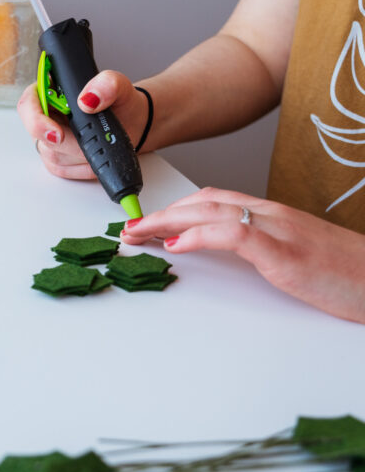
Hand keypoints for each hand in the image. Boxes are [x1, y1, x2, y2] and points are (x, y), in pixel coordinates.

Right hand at [16, 70, 149, 178]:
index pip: (27, 104)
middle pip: (39, 136)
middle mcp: (45, 115)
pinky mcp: (56, 160)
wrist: (130, 124)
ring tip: (99, 143)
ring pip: (53, 155)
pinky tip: (94, 156)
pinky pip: (63, 170)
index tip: (57, 132)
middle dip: (68, 142)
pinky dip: (82, 167)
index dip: (36, 119)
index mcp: (51, 91)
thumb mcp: (119, 86)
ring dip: (79, 154)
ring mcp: (48, 140)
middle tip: (88, 141)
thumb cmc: (120, 103)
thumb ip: (107, 84)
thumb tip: (88, 99)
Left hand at [120, 187, 364, 323]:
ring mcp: (277, 229)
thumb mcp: (293, 254)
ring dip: (167, 221)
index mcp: (271, 214)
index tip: (146, 222)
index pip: (212, 199)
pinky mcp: (284, 252)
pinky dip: (198, 235)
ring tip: (138, 233)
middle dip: (161, 213)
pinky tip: (175, 245)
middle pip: (203, 201)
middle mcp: (271, 214)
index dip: (174, 208)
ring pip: (210, 210)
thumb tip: (219, 248)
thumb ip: (259, 246)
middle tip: (129, 228)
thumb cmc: (343, 273)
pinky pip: (233, 234)